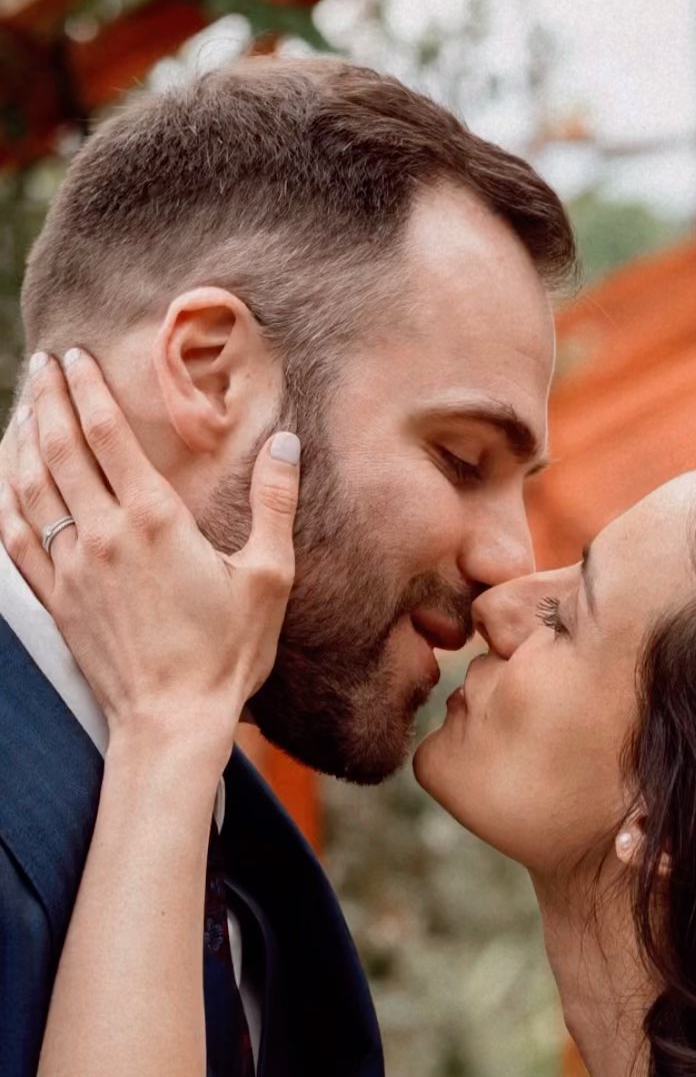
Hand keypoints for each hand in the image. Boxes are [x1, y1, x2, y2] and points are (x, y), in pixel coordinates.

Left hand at [0, 349, 299, 751]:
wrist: (171, 720)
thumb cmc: (228, 653)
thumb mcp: (268, 577)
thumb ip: (275, 505)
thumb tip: (286, 445)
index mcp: (154, 520)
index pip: (107, 434)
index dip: (87, 388)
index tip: (75, 356)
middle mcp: (103, 535)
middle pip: (60, 448)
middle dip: (48, 398)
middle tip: (43, 364)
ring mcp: (71, 567)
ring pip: (30, 485)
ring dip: (22, 438)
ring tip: (25, 407)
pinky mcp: (55, 598)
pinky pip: (15, 534)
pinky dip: (5, 495)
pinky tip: (6, 477)